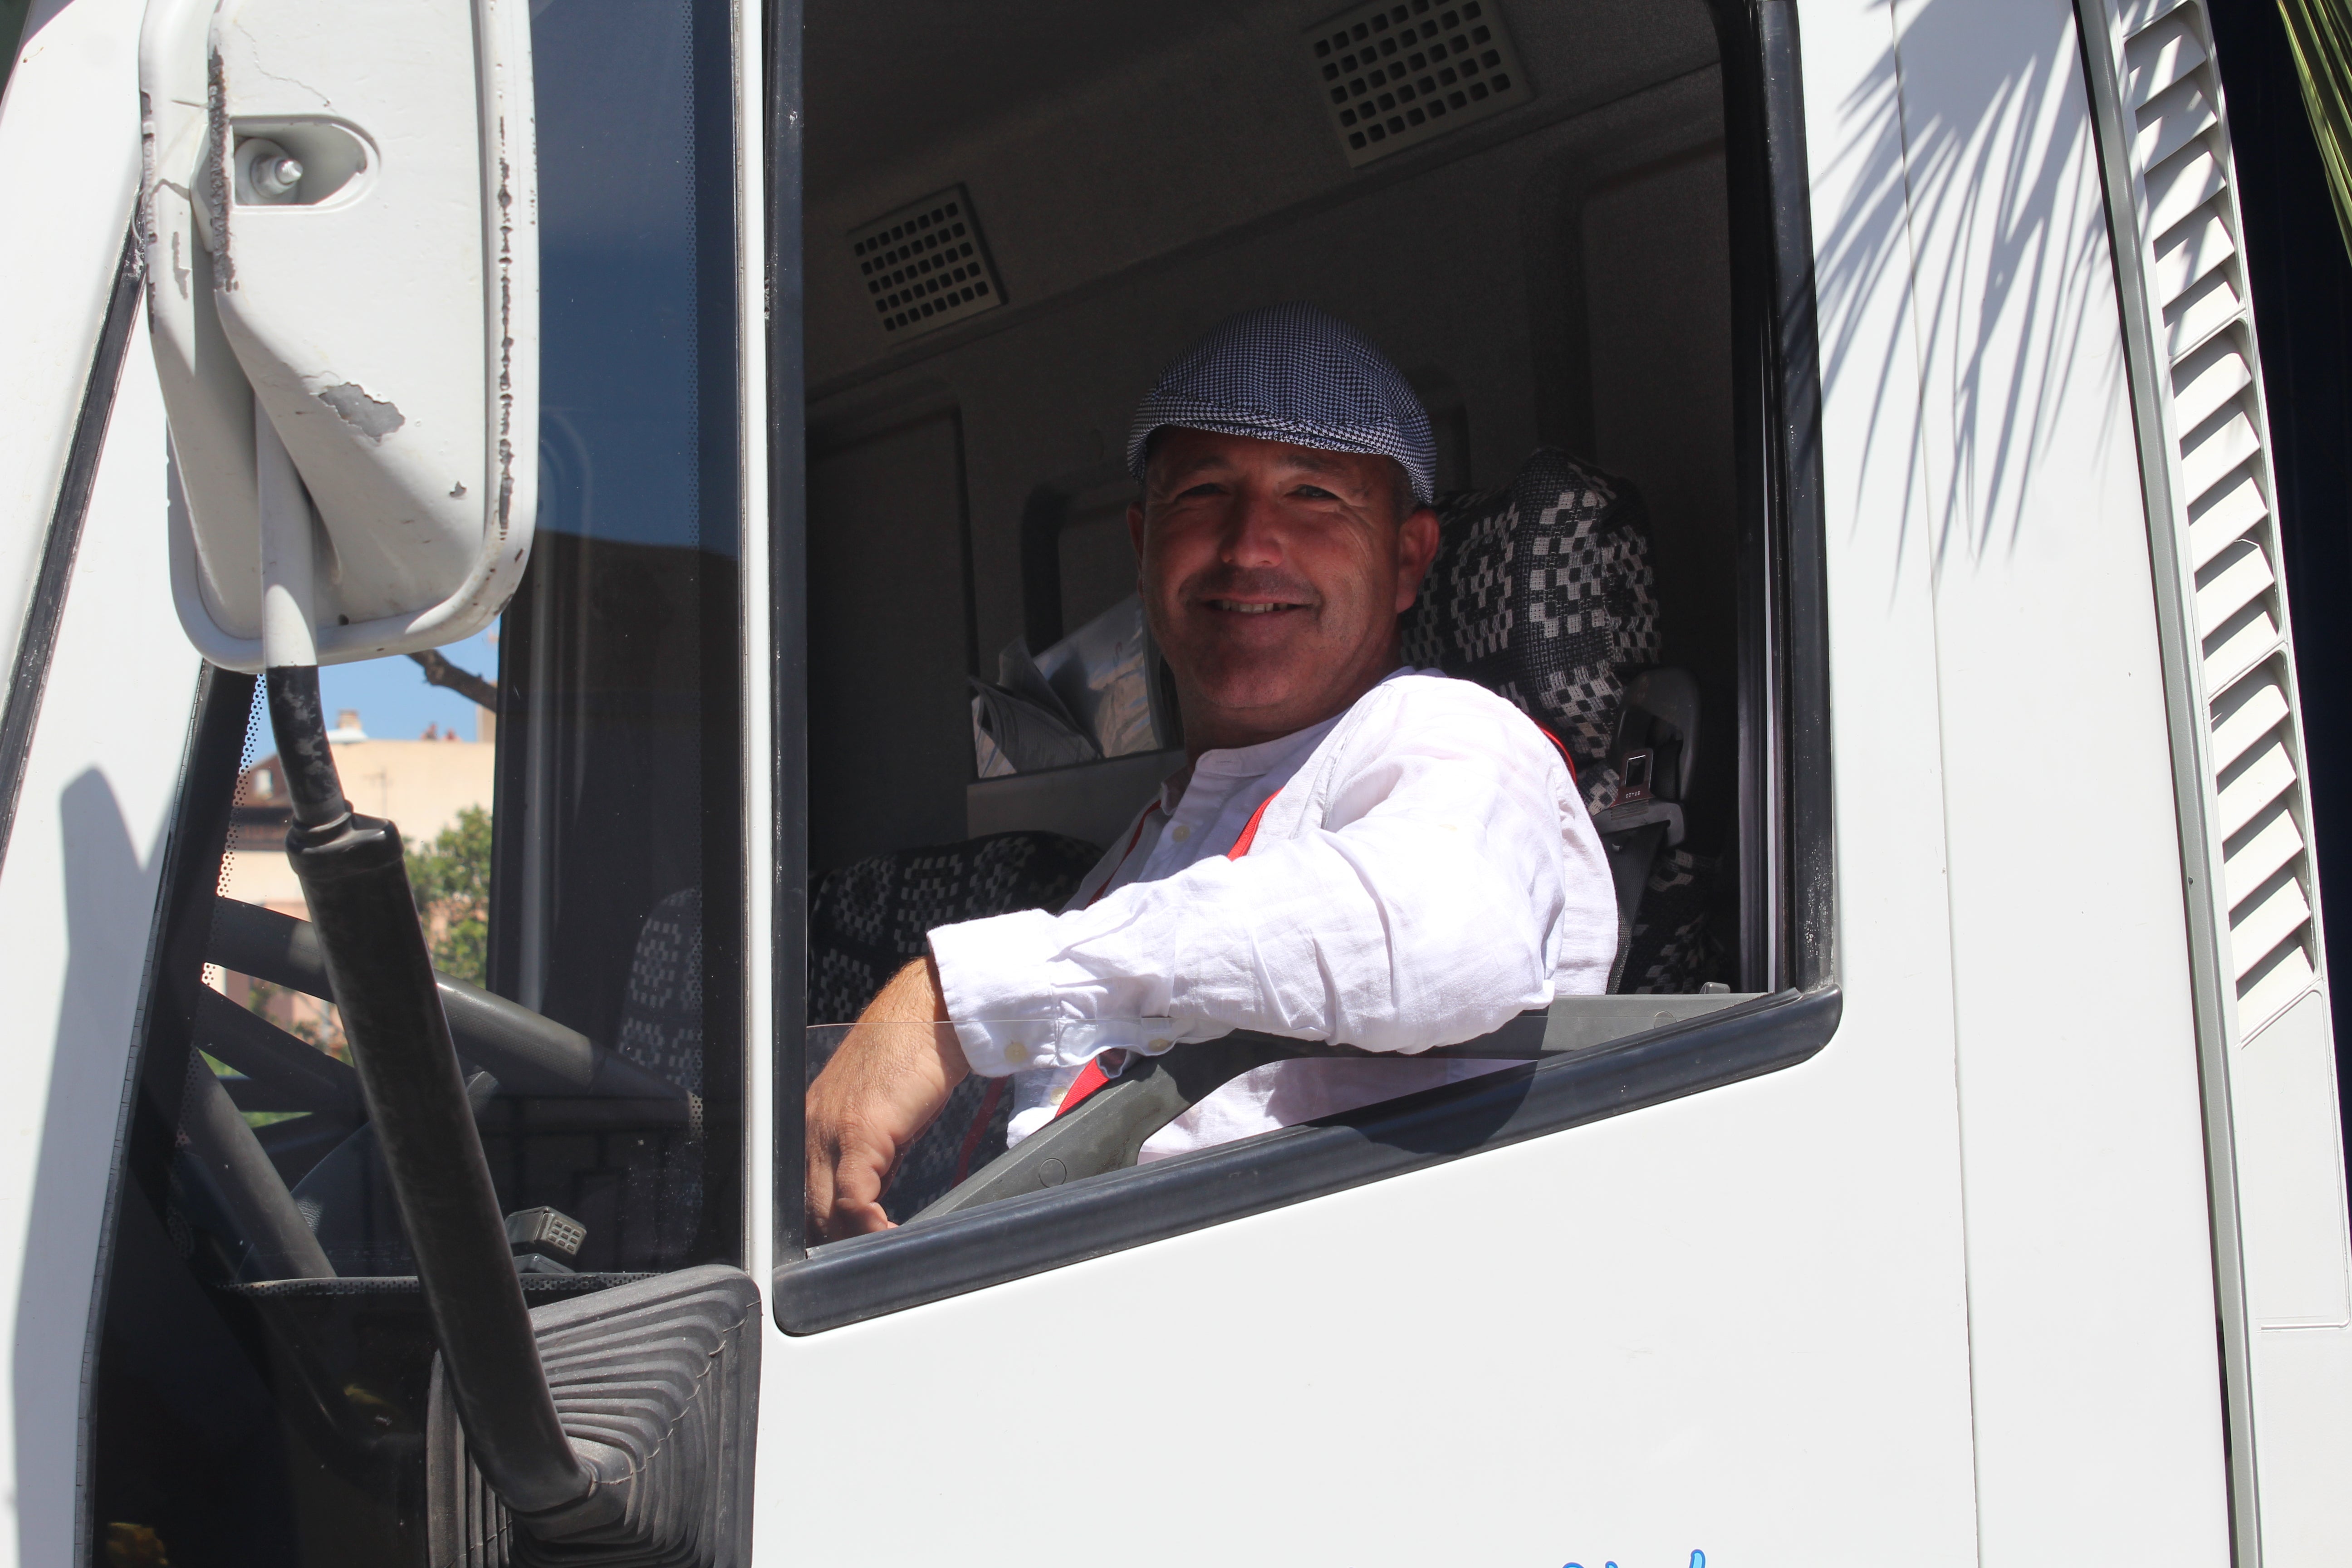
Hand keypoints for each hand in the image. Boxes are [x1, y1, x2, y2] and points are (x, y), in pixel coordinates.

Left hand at [805, 956, 968, 1240]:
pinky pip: (852, 1199)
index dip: (826, 1230)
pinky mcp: (859, 1129)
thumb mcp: (884, 1115)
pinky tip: (891, 1233)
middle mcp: (810, 1127)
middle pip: (807, 1208)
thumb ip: (870, 1154)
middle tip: (867, 1263)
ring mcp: (829, 1128)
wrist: (931, 1012)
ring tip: (883, 1252)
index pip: (804, 1193)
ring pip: (824, 1210)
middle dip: (835, 1244)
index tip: (853, 1251)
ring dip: (853, 1241)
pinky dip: (870, 1227)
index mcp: (813, 1123)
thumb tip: (874, 1202)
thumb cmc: (915, 1055)